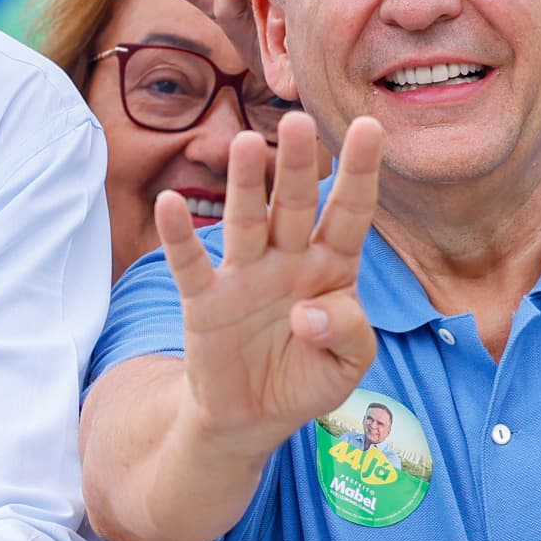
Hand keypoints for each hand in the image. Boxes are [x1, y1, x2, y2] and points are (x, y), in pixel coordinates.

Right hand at [161, 112, 383, 450]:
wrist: (251, 418)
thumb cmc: (306, 379)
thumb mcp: (347, 368)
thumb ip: (347, 334)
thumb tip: (307, 313)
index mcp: (332, 269)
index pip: (349, 214)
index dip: (360, 173)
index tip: (370, 126)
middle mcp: (287, 261)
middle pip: (292, 205)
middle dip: (296, 165)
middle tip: (299, 122)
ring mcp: (243, 276)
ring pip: (245, 221)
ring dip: (243, 185)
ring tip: (243, 143)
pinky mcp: (203, 301)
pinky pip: (190, 264)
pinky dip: (178, 236)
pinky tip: (170, 203)